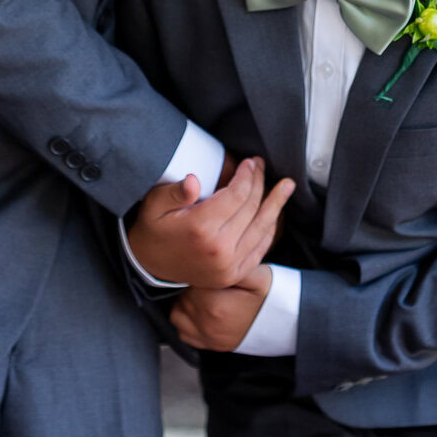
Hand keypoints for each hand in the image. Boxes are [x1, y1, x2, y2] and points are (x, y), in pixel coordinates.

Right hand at [127, 159, 293, 286]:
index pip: (237, 195)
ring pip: (262, 229)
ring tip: (286, 186)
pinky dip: (270, 228)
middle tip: (261, 165)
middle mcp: (219, 249)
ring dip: (275, 204)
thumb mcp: (154, 204)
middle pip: (251, 209)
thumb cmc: (154, 228)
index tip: (250, 162)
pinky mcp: (234, 275)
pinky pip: (260, 248)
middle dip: (260, 183)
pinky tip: (274, 212)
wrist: (150, 265)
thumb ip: (174, 191)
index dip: (247, 175)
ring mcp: (229, 266)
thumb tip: (193, 180)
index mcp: (200, 229)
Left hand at [171, 265, 272, 350]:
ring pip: (178, 316)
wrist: (286, 321)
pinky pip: (185, 335)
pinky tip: (201, 311)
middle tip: (207, 278)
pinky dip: (187, 323)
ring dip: (185, 303)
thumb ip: (230, 266)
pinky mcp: (213, 346)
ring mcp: (208, 338)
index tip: (206, 264)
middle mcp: (206, 324)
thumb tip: (208, 259)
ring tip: (202, 294)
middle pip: (180, 297)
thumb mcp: (255, 273)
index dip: (196, 269)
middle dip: (190, 286)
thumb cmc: (270, 295)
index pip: (187, 281)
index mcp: (213, 304)